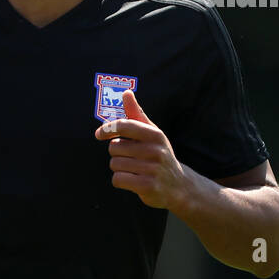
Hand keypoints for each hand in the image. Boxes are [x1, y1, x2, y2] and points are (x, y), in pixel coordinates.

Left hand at [94, 90, 188, 209]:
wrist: (179, 186)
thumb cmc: (159, 155)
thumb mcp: (152, 133)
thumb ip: (136, 114)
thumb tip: (126, 92)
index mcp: (155, 134)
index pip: (124, 125)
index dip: (107, 129)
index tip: (99, 134)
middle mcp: (155, 150)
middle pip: (114, 148)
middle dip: (117, 154)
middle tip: (132, 158)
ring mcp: (152, 169)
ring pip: (114, 164)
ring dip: (119, 168)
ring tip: (134, 170)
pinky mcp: (147, 186)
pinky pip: (117, 179)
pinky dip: (120, 181)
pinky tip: (133, 180)